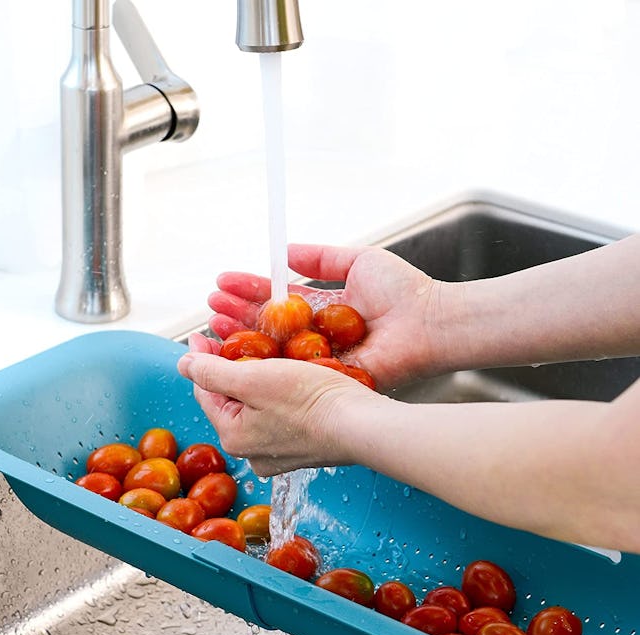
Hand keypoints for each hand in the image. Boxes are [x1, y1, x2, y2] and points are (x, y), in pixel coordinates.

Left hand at [178, 333, 375, 475]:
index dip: (201, 358)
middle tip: (233, 338)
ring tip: (263, 352)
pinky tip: (289, 374)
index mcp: (233, 436)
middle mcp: (252, 452)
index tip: (202, 333)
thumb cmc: (311, 400)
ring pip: (256, 406)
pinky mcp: (302, 447)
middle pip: (230, 400)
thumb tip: (182, 365)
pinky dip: (278, 393)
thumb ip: (212, 372)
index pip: (205, 391)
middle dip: (229, 368)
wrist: (362, 425)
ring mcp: (278, 453)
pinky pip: (280, 414)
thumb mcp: (253, 378)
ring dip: (255, 378)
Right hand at [207, 243, 440, 390]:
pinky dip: (264, 363)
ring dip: (241, 336)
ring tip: (214, 322)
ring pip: (272, 350)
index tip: (222, 282)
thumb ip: (321, 257)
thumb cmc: (403, 291)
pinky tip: (240, 351)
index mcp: (322, 309)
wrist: (428, 322)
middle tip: (210, 306)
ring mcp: (319, 358)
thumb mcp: (357, 260)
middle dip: (237, 314)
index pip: (276, 299)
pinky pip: (290, 371)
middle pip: (267, 325)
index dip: (249, 290)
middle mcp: (315, 335)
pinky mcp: (325, 378)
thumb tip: (284, 252)